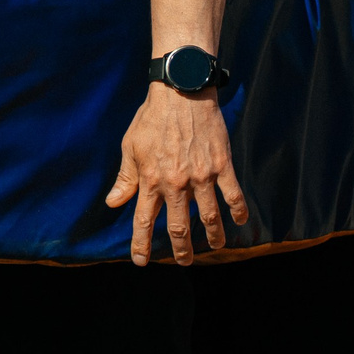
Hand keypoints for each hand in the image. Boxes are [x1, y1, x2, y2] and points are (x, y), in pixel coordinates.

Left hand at [106, 82, 247, 265]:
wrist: (181, 93)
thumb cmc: (152, 118)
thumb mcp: (131, 147)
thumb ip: (125, 178)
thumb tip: (113, 202)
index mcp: (150, 180)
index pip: (144, 221)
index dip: (141, 245)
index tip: (140, 261)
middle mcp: (175, 184)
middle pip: (179, 228)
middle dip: (182, 250)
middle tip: (184, 261)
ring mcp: (201, 177)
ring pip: (210, 218)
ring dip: (214, 237)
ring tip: (216, 246)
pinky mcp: (221, 166)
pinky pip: (233, 195)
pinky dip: (238, 211)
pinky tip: (240, 221)